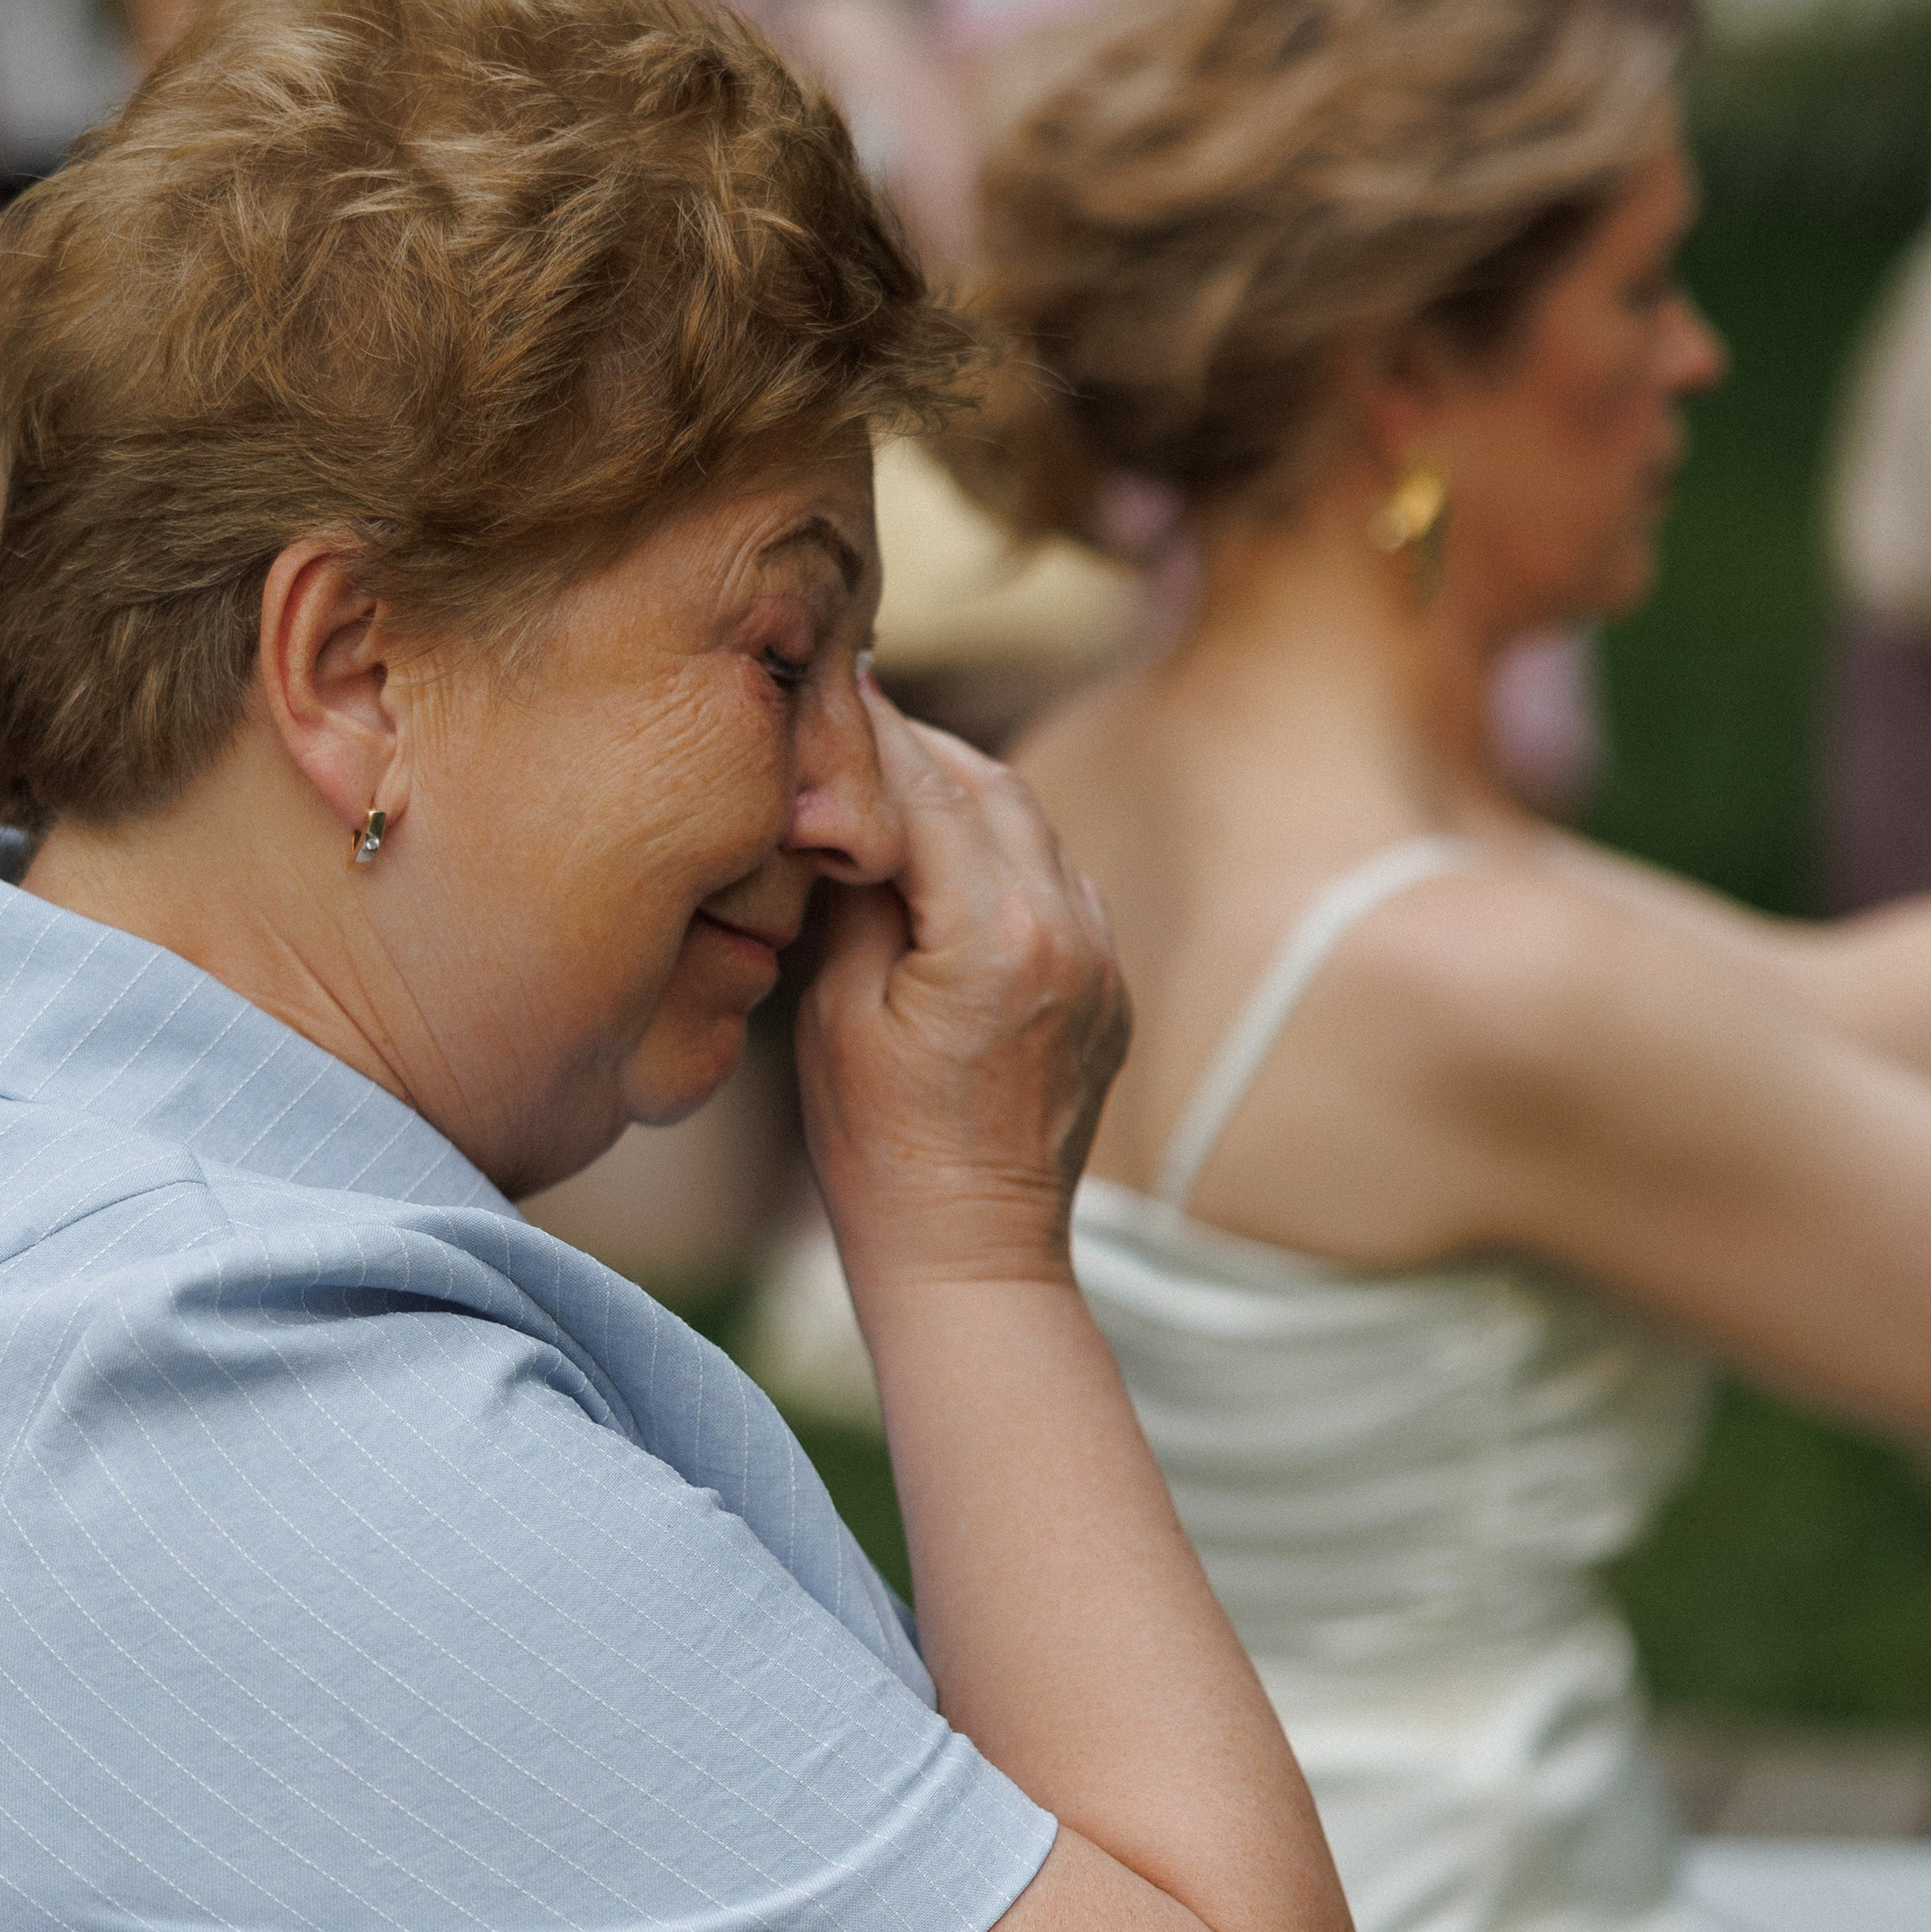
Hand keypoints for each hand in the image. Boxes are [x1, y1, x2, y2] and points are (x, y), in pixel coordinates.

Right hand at [796, 673, 1129, 1311]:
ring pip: (1029, 825)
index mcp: (994, 934)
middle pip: (988, 782)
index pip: (923, 783)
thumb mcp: (833, 1011)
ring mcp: (1101, 959)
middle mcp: (1068, 929)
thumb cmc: (876, 1150)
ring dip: (961, 792)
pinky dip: (1002, 854)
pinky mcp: (1109, 988)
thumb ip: (852, 891)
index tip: (821, 675)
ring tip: (886, 779)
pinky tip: (945, 863)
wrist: (970, 1256)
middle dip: (916, 744)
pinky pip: (1058, 883)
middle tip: (845, 716)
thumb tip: (845, 800)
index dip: (865, 726)